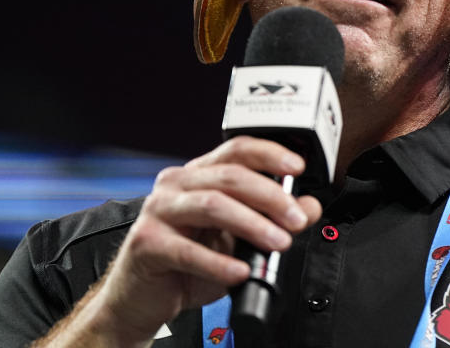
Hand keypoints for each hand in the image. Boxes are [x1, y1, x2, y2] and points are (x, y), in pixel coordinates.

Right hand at [44, 137, 321, 346]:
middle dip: (271, 196)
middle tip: (297, 219)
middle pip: (230, 176)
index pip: (236, 150)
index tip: (298, 167)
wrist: (140, 299)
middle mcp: (176, 185)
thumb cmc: (185, 265)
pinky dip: (218, 262)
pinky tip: (240, 271)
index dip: (270, 154)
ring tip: (279, 243)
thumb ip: (271, 219)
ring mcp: (158, 211)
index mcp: (197, 175)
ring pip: (212, 205)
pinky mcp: (146, 243)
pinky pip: (187, 250)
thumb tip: (309, 206)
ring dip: (252, 224)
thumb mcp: (236, 240)